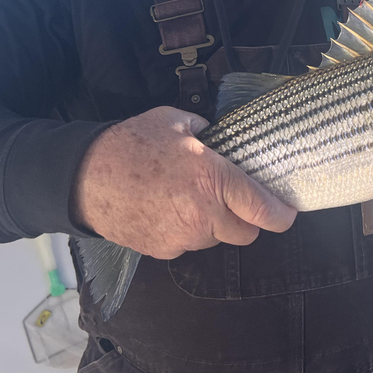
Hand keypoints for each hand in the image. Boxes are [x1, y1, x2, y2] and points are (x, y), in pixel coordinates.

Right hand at [71, 106, 296, 258]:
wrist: (84, 177)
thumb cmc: (132, 143)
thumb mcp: (177, 122)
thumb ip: (209, 133)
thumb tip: (224, 140)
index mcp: (212, 178)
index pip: (262, 209)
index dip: (281, 215)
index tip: (287, 213)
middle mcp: (203, 213)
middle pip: (245, 233)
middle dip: (245, 219)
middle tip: (231, 199)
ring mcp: (183, 237)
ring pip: (216, 239)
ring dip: (214, 225)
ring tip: (189, 199)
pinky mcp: (164, 251)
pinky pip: (189, 245)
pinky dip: (188, 232)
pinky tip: (169, 210)